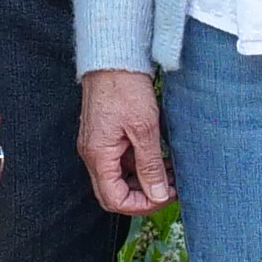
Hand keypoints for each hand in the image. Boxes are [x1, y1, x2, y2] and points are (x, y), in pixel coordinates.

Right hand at [79, 69, 174, 215]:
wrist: (113, 57)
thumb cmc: (125, 87)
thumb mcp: (145, 128)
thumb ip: (150, 165)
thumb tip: (157, 194)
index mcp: (98, 155)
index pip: (114, 199)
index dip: (141, 205)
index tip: (165, 196)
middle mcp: (92, 154)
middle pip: (114, 193)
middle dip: (143, 196)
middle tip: (169, 188)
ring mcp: (97, 145)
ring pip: (118, 178)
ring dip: (143, 180)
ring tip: (168, 172)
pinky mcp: (104, 135)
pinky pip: (119, 161)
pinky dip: (139, 165)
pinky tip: (159, 157)